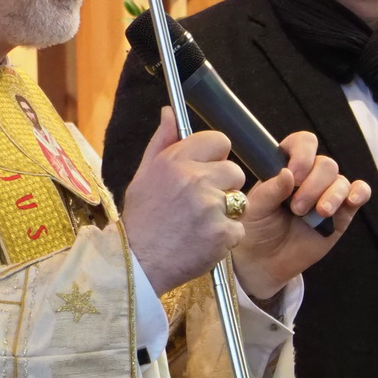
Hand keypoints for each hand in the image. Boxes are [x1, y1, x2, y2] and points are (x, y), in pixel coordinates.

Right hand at [121, 108, 246, 294]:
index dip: (216, 156)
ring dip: (227, 212)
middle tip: (201, 205)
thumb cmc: (141, 220)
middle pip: (235, 171)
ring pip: (240, 200)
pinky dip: (226, 237)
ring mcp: (211, 206)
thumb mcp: (143, 175)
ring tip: (200, 224)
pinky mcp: (223, 232)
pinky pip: (239, 228)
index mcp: (175, 161)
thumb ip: (162, 142)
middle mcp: (194, 179)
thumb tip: (170, 112)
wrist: (136, 264)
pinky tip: (204, 241)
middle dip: (224, 186)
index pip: (219, 141)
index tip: (207, 170)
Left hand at [231, 130, 370, 300]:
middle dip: (313, 185)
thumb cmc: (256, 228)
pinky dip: (359, 193)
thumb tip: (288, 173)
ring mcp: (328, 193)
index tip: (294, 175)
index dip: (303, 154)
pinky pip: (360, 193)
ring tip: (318, 214)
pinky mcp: (342, 213)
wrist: (265, 261)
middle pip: (326, 164)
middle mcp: (310, 177)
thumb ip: (270, 190)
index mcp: (287, 167)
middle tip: (296, 208)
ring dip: (331, 195)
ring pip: (341, 180)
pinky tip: (351, 201)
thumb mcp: (255, 208)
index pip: (302, 144)